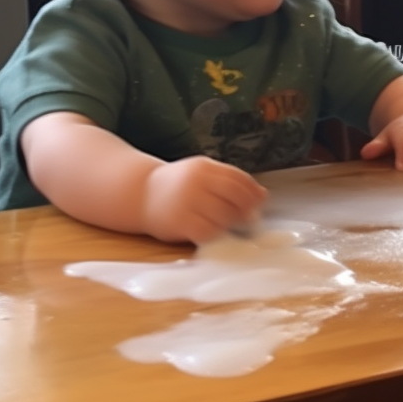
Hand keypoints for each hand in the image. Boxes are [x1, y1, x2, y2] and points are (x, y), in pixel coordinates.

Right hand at [141, 155, 267, 243]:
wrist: (139, 194)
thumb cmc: (177, 186)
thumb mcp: (202, 175)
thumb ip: (230, 182)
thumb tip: (263, 195)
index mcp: (203, 166)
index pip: (238, 178)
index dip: (253, 191)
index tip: (260, 202)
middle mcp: (195, 182)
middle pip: (234, 196)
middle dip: (247, 209)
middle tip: (250, 218)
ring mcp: (186, 202)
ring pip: (224, 215)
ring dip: (233, 223)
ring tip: (232, 226)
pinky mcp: (179, 223)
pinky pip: (208, 232)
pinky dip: (217, 235)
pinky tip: (216, 234)